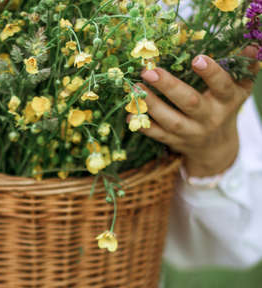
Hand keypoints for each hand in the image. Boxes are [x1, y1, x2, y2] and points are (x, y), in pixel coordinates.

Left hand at [133, 46, 259, 176]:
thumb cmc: (224, 109)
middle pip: (190, 103)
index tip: (197, 58)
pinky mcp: (175, 142)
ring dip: (151, 104)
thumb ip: (243, 69)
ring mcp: (190, 133)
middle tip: (149, 71)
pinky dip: (143, 124)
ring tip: (136, 88)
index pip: (222, 86)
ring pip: (170, 120)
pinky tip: (130, 112)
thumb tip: (251, 47)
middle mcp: (208, 119)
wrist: (215, 148)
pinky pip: (157, 135)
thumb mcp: (238, 91)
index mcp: (226, 102)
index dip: (211, 73)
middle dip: (169, 87)